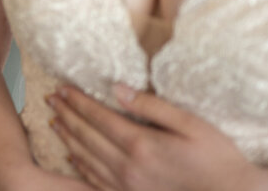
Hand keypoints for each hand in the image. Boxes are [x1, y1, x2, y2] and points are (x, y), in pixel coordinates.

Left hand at [48, 84, 266, 190]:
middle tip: (51, 98)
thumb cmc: (216, 156)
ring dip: (68, 138)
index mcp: (141, 144)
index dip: (78, 101)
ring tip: (54, 121)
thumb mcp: (189, 123)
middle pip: (87, 136)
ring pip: (86, 158)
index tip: (63, 87)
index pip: (98, 117)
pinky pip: (97, 181)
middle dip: (67, 114)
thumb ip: (151, 106)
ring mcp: (128, 186)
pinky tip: (71, 156)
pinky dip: (80, 166)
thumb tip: (117, 89)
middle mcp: (128, 167)